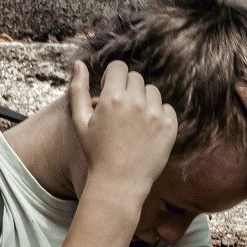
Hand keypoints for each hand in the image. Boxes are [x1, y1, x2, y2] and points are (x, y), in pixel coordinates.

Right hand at [68, 60, 177, 208]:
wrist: (119, 183)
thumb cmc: (96, 153)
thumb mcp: (80, 122)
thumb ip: (77, 90)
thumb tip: (79, 63)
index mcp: (112, 98)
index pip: (119, 67)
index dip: (114, 78)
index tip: (111, 93)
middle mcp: (135, 103)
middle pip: (136, 78)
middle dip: (128, 89)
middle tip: (121, 112)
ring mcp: (155, 115)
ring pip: (152, 92)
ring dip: (144, 101)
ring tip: (134, 123)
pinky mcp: (169, 127)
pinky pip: (167, 108)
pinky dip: (158, 115)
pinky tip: (147, 132)